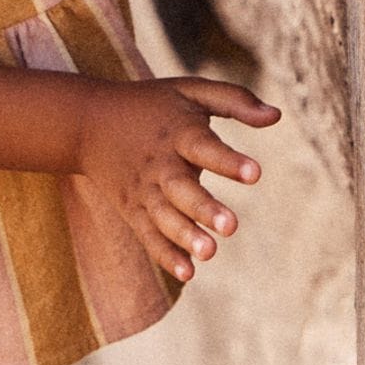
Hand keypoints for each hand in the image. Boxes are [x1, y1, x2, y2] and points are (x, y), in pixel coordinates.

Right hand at [73, 75, 280, 285]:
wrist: (86, 124)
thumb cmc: (151, 106)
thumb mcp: (189, 91)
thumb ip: (234, 101)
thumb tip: (277, 115)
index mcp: (177, 133)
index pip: (203, 147)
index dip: (228, 161)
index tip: (256, 174)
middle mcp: (159, 165)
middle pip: (181, 189)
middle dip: (204, 208)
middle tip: (232, 226)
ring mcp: (143, 191)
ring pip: (164, 217)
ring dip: (185, 236)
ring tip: (210, 252)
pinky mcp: (133, 211)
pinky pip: (149, 236)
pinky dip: (165, 254)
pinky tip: (189, 272)